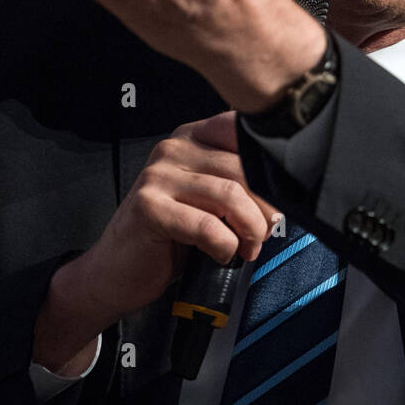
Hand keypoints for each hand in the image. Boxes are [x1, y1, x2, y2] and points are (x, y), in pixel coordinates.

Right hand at [33, 111, 278, 371]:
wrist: (115, 273)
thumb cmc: (169, 238)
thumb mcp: (207, 199)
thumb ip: (237, 181)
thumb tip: (289, 188)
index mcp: (190, 137)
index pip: (242, 131)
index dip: (271, 164)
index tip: (285, 195)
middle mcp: (173, 148)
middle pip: (243, 166)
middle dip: (266, 207)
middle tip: (266, 233)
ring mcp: (157, 176)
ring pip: (230, 194)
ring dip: (250, 229)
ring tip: (248, 248)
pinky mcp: (148, 207)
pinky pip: (207, 226)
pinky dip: (225, 246)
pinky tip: (222, 255)